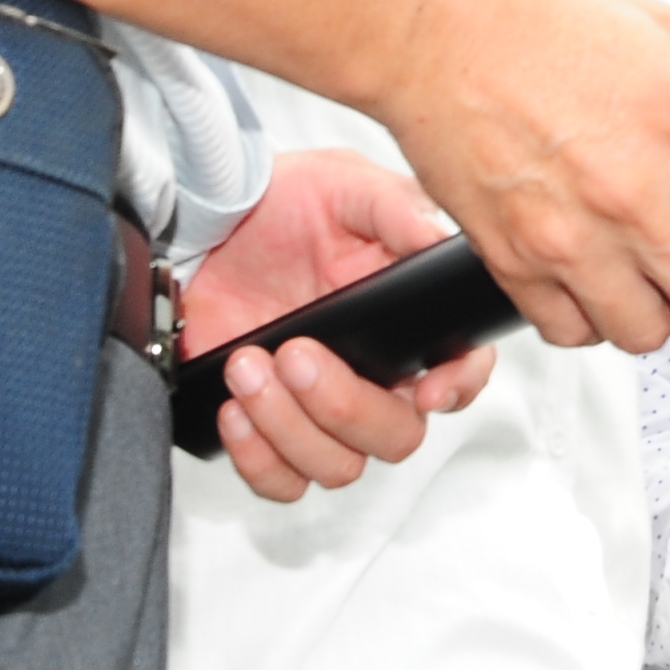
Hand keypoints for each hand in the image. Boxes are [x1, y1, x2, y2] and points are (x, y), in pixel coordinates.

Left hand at [181, 150, 496, 504]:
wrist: (206, 226)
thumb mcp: (345, 187)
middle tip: (297, 354)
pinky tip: (234, 409)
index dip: (456, 387)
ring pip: (339, 466)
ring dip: (291, 427)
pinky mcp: (268, 430)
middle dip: (344, 405)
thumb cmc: (285, 203)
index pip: (462, 370)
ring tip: (248, 367)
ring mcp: (321, 409)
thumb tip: (436, 239)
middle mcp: (376, 375)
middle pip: (396, 436)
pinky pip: (281, 482)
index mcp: (411, 320)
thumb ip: (397, 209)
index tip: (425, 387)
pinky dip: (259, 460)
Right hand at [367, 0, 669, 356]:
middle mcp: (638, 192)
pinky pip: (573, 333)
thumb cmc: (540, 19)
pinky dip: (586, 313)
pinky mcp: (516, 263)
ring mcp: (574, 238)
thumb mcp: (669, 28)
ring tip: (644, 268)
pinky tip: (588, 272)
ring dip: (656, 307)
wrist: (434, 30)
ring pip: (649, 334)